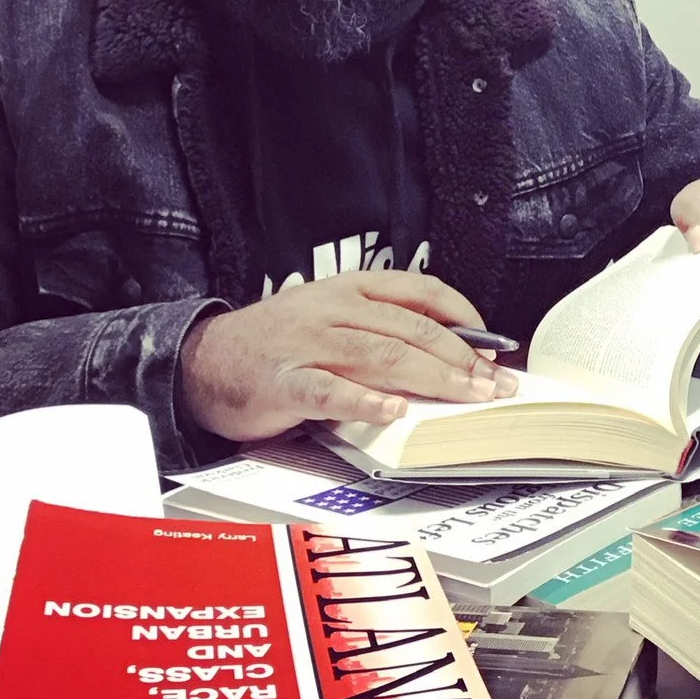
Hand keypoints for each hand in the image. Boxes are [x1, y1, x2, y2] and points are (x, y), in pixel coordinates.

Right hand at [179, 272, 518, 441]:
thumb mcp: (333, 318)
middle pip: (411, 329)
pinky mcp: (283, 383)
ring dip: (432, 378)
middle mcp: (333, 310)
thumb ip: (381, 328)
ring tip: (465, 396)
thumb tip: (450, 351)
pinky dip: (365, 400)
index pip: (420, 291)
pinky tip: (393, 411)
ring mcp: (307, 344)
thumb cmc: (278, 344)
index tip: (494, 346)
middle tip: (495, 385)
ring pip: (382, 355)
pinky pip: (330, 391)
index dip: (463, 316)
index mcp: (350, 288)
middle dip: (461, 358)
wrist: (204, 361)